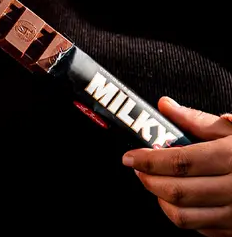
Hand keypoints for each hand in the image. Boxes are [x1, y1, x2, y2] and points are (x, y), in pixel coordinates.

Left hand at [124, 97, 231, 234]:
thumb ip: (197, 120)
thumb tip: (163, 105)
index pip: (179, 161)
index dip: (148, 160)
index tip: (130, 157)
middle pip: (177, 191)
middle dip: (148, 180)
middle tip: (138, 169)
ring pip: (184, 216)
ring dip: (159, 199)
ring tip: (153, 183)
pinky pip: (199, 228)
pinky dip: (180, 214)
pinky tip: (177, 198)